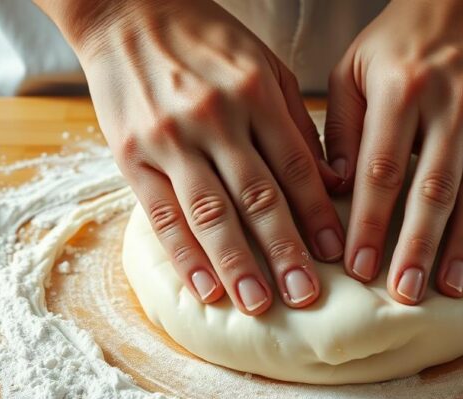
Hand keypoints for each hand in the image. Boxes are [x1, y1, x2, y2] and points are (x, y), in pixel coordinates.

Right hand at [37, 0, 344, 314]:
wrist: (126, 11)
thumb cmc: (205, 40)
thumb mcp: (263, 64)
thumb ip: (296, 123)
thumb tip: (333, 183)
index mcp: (256, 93)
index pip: (295, 167)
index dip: (317, 215)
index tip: (335, 255)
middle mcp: (215, 118)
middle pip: (258, 197)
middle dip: (285, 252)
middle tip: (306, 296)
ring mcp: (170, 138)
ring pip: (211, 213)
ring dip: (237, 264)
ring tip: (258, 304)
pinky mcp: (131, 155)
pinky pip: (163, 215)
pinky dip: (185, 256)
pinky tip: (205, 288)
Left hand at [325, 0, 462, 304]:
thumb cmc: (401, 39)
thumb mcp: (354, 67)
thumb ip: (342, 128)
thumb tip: (333, 190)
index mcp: (400, 90)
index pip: (381, 171)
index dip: (370, 223)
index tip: (358, 267)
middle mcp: (449, 105)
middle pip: (432, 190)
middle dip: (417, 247)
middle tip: (405, 294)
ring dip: (462, 245)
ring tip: (450, 289)